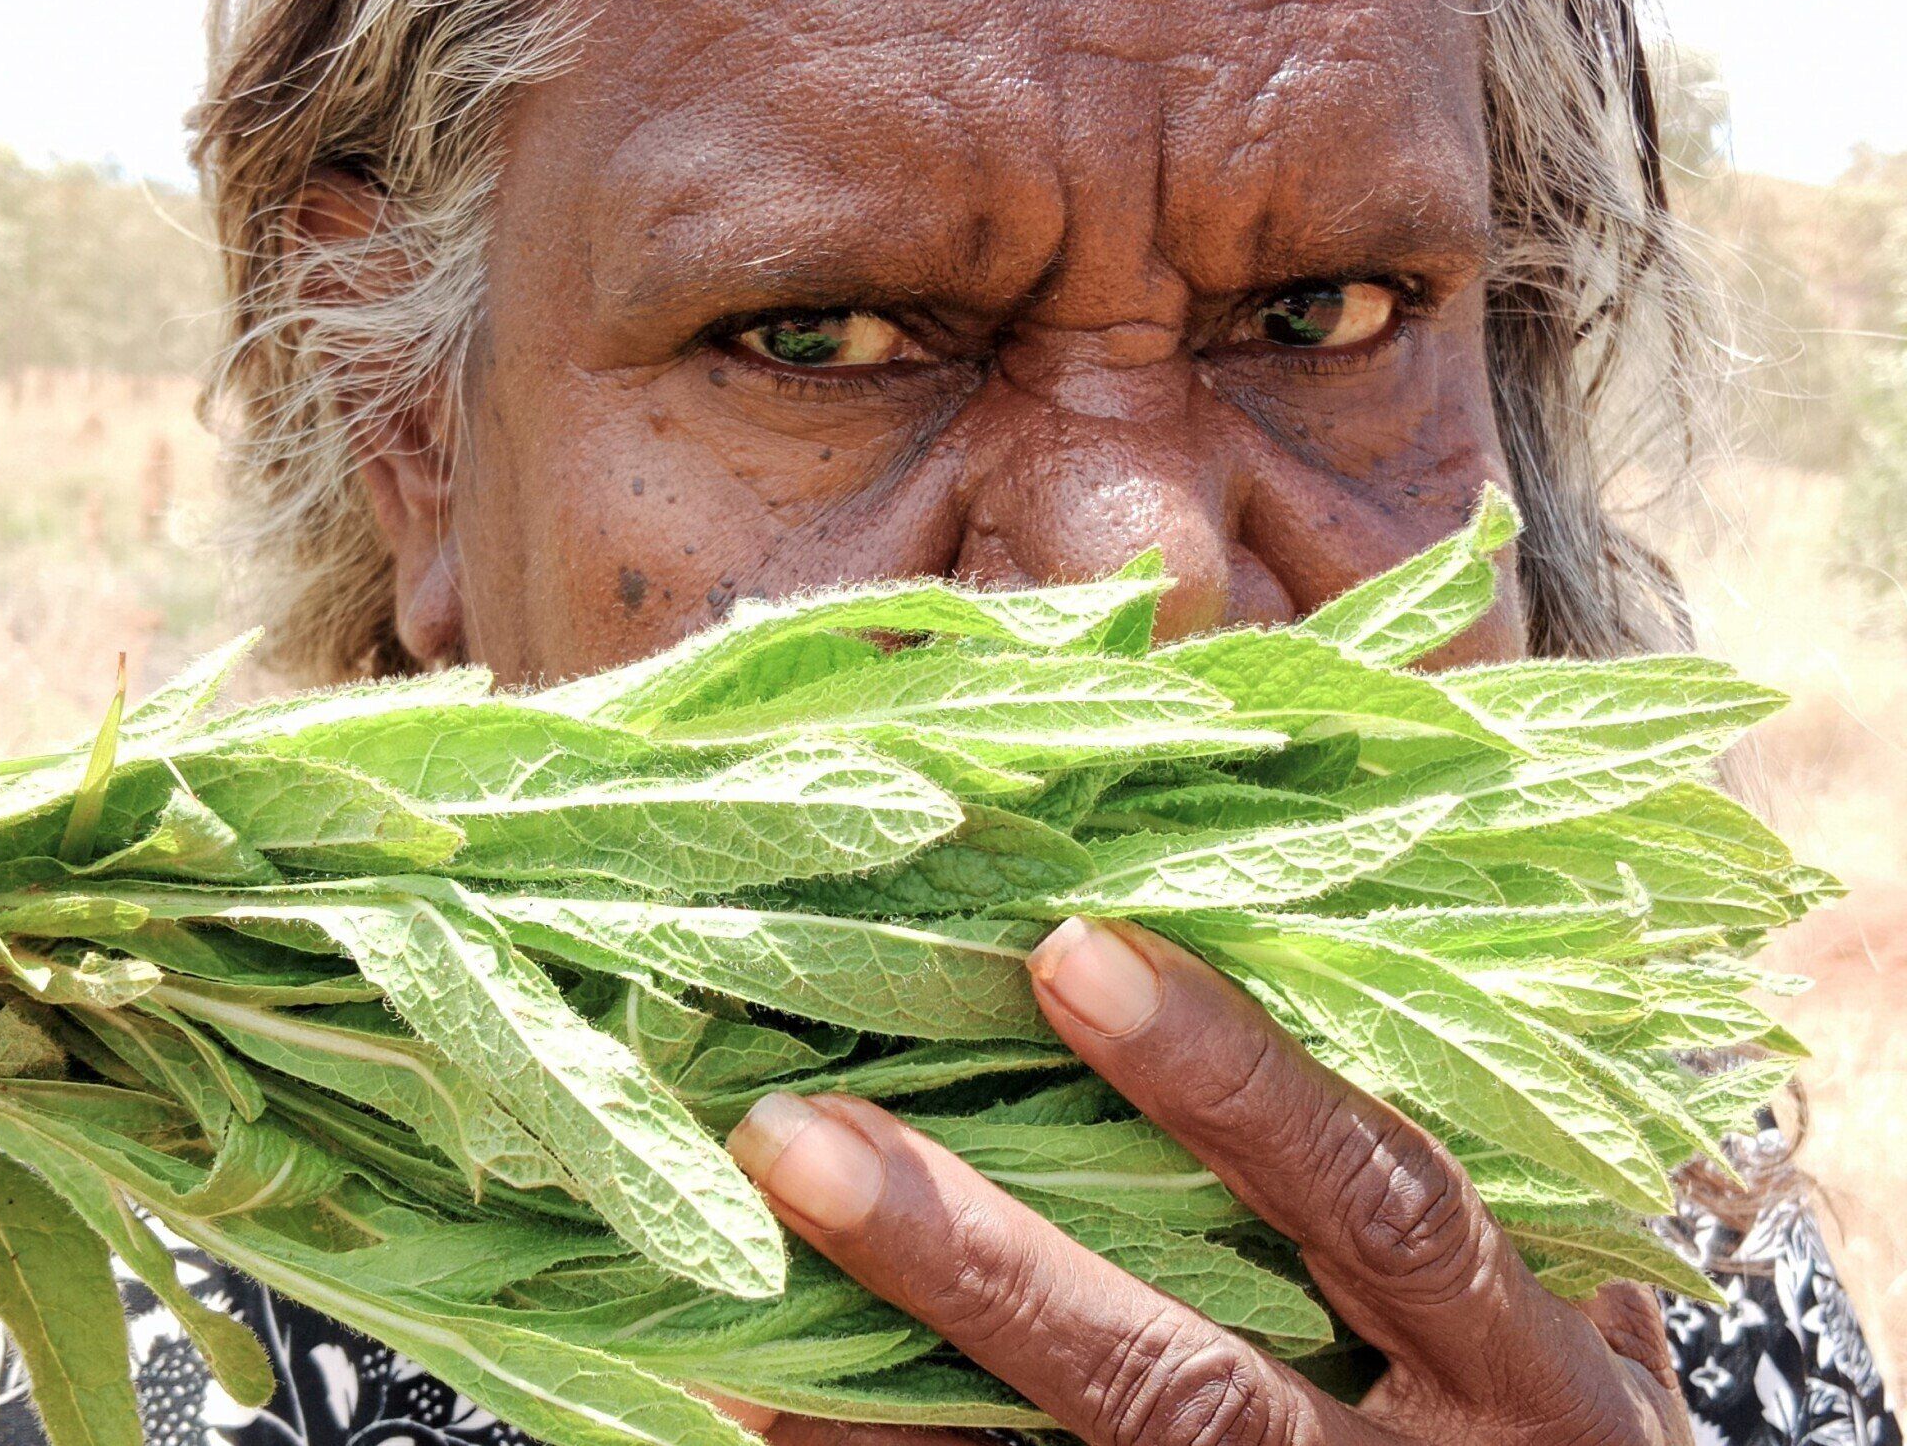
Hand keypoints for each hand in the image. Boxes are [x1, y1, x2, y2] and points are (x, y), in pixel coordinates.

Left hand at [724, 916, 1693, 1445]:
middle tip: (799, 1138)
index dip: (1232, 1083)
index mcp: (1528, 1371)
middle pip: (1181, 1382)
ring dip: (891, 1396)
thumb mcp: (1579, 1299)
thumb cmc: (1560, 1428)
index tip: (1068, 956)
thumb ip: (1466, 1158)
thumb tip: (1320, 922)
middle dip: (983, 1264)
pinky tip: (779, 1402)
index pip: (1379, 1202)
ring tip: (739, 1282)